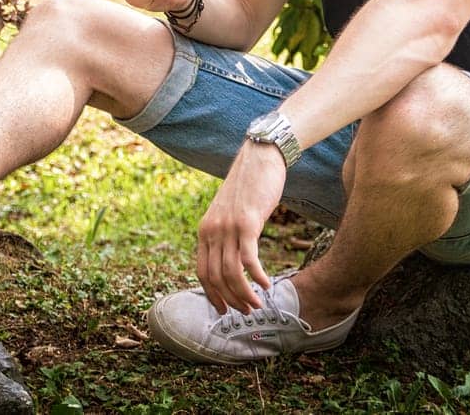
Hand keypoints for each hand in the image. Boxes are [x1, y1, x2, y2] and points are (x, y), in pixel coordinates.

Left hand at [196, 141, 286, 313]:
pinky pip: (248, 259)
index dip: (213, 295)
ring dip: (244, 294)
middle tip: (246, 311)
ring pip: (231, 273)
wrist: (259, 157)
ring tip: (257, 304)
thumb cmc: (248, 186)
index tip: (224, 309)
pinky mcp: (247, 223)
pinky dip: (256, 277)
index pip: (202, 273)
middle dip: (231, 300)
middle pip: (216, 278)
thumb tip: (232, 260)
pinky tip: (266, 285)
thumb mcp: (228, 213)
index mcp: (204, 231)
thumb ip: (225, 234)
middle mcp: (212, 231)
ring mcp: (228, 227)